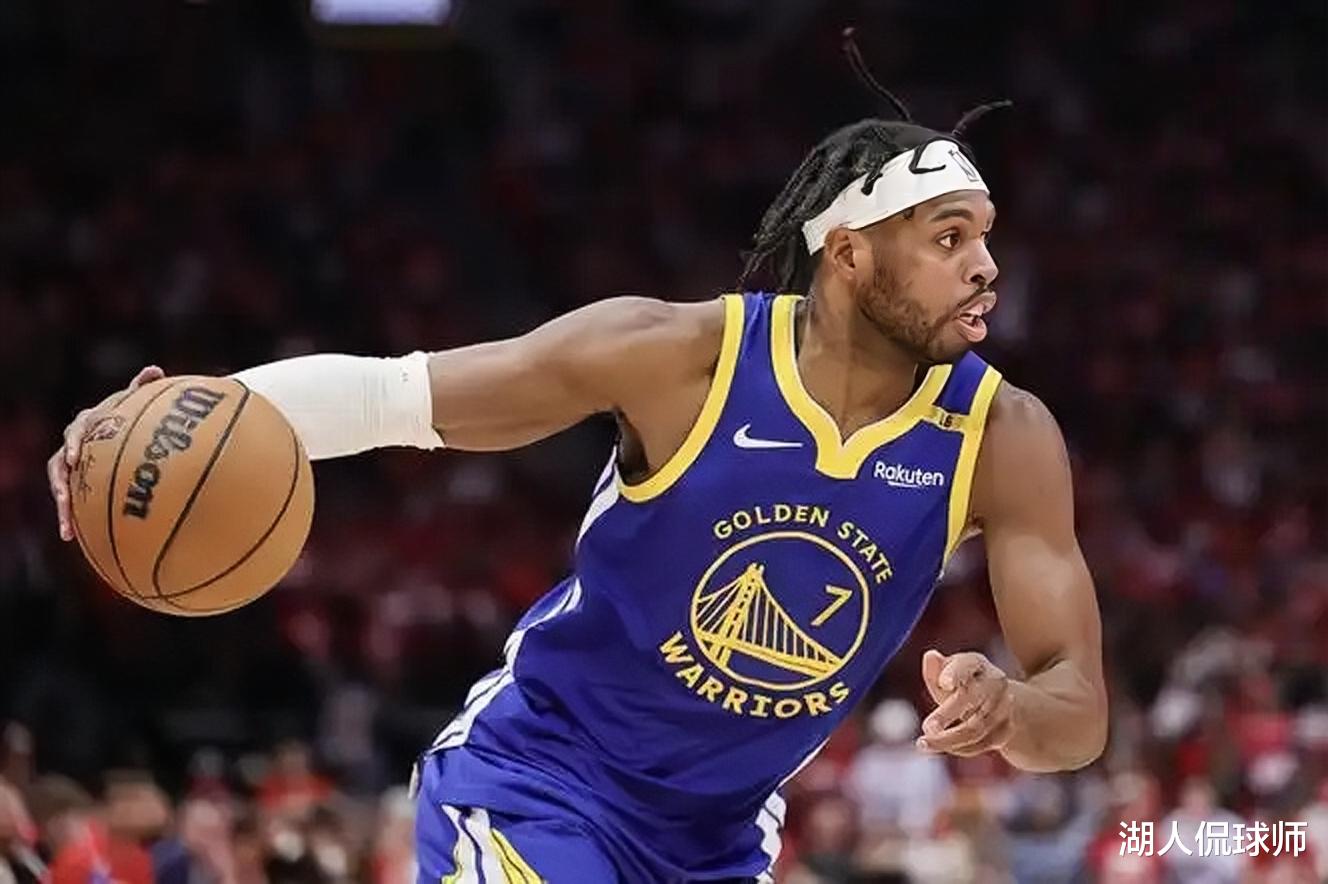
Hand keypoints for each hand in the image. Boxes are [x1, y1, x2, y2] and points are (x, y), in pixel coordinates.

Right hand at [48, 365, 163, 540]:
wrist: (116, 430)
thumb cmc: (127, 414)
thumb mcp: (133, 401)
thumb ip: (141, 388)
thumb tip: (155, 370)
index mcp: (84, 426)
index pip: (74, 434)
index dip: (73, 444)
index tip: (74, 456)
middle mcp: (72, 446)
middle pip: (58, 466)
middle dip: (60, 483)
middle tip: (64, 497)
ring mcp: (70, 467)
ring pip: (59, 488)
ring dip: (61, 507)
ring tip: (66, 527)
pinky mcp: (75, 484)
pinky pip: (69, 502)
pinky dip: (68, 518)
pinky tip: (70, 538)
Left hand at [916, 649, 1015, 756]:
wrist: (1000, 703)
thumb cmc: (965, 685)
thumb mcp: (949, 675)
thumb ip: (936, 670)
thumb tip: (930, 656)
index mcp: (977, 664)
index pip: (967, 664)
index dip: (956, 672)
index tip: (944, 683)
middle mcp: (994, 683)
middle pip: (970, 698)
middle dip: (947, 714)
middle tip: (927, 727)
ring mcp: (1003, 707)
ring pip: (974, 728)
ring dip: (947, 740)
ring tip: (924, 743)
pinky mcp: (1006, 730)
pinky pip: (979, 744)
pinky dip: (957, 747)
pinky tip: (940, 746)